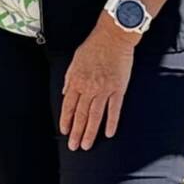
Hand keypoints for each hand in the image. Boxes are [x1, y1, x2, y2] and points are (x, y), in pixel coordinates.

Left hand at [59, 23, 136, 150]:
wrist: (113, 37)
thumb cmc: (94, 46)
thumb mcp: (75, 61)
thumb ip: (70, 78)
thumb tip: (66, 92)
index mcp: (76, 81)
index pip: (68, 106)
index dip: (66, 120)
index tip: (64, 131)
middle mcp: (89, 88)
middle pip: (81, 115)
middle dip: (76, 132)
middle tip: (73, 146)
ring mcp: (104, 90)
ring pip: (95, 116)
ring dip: (90, 132)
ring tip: (86, 145)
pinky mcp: (118, 89)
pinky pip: (114, 109)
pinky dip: (111, 122)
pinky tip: (108, 133)